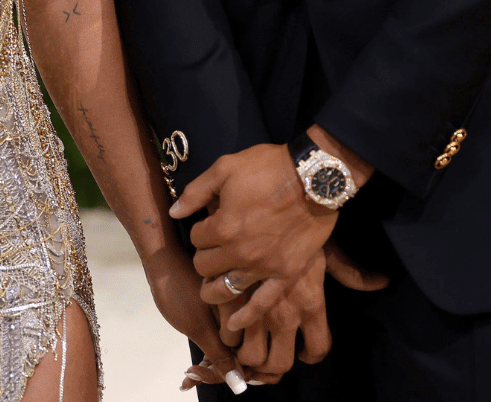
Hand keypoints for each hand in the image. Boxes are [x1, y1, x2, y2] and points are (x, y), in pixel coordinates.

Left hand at [139, 248, 243, 393]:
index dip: (224, 371)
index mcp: (248, 309)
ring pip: (232, 347)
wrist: (162, 259)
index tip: (199, 375)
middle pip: (241, 354)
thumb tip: (240, 385)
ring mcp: (240, 308)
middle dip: (216, 369)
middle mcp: (250, 308)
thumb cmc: (178, 290)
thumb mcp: (198, 328)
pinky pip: (226, 336)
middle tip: (191, 375)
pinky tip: (194, 364)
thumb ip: (221, 356)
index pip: (247, 356)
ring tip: (189, 374)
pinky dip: (210, 350)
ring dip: (211, 363)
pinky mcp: (228, 308)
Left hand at [171, 143, 337, 301]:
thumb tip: (175, 212)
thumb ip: (196, 192)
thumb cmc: (269, 168)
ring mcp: (262, 266)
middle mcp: (239, 252)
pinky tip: (235, 323)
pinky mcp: (285, 274)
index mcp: (223, 226)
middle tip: (212, 250)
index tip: (209, 224)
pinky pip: (262, 303)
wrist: (315, 178)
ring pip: (226, 290)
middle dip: (204, 257)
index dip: (200, 230)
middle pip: (205, 266)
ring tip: (210, 289)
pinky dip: (246, 316)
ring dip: (213, 290)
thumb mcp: (226, 168)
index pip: (197, 238)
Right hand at [223, 241, 385, 378]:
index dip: (311, 354)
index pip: (317, 348)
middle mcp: (285, 314)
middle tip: (271, 351)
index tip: (304, 351)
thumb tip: (384, 281)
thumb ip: (351, 274)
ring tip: (248, 340)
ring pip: (251, 356)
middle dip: (273, 365)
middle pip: (279, 364)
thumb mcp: (328, 251)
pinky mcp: (230, 299)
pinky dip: (227, 332)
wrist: (267, 206)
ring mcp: (256, 310)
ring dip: (248, 354)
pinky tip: (228, 319)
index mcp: (312, 304)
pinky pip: (226, 334)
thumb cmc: (301, 225)